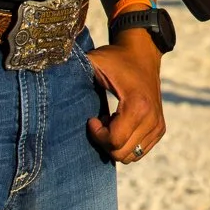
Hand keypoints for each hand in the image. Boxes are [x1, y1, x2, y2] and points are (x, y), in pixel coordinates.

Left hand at [86, 36, 166, 163]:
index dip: (97, 134)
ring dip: (116, 143)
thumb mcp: (94, 62)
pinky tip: (121, 124)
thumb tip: (50, 78)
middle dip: (105, 141)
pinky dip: (127, 143)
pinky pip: (140, 151)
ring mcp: (158, 125)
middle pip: (121, 153)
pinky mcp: (160, 128)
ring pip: (131, 156)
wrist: (143, 53)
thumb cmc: (115, 59)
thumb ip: (75, 70)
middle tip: (100, 121)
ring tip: (110, 122)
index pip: (114, 141)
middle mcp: (152, 118)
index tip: (91, 119)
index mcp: (137, 105)